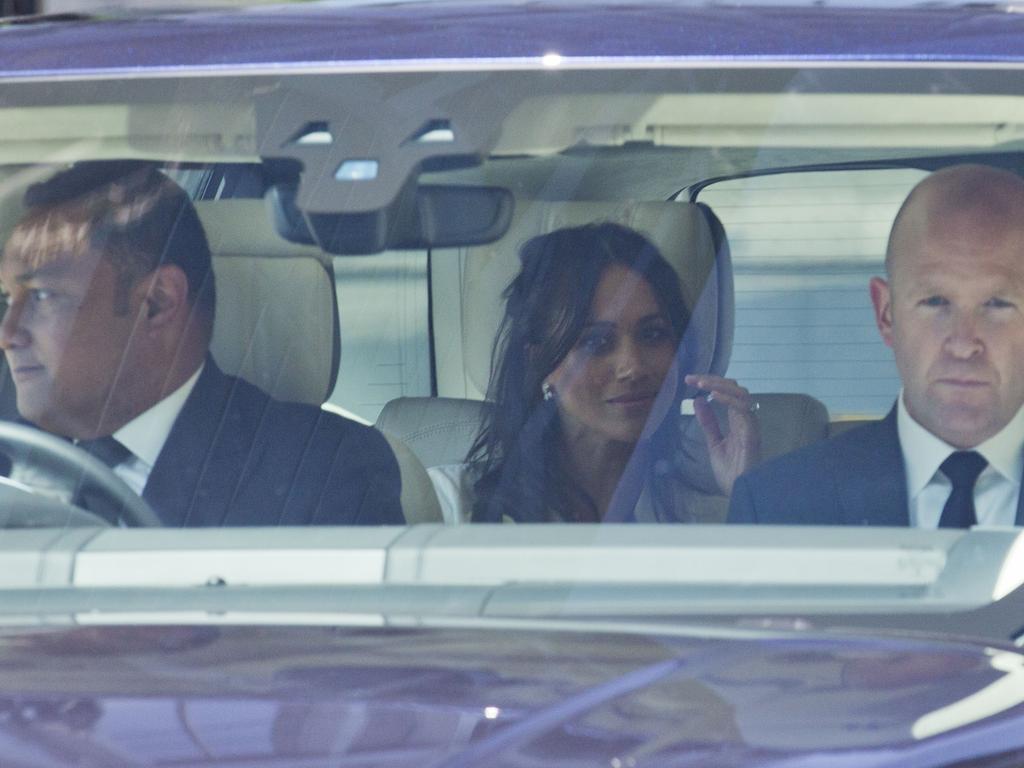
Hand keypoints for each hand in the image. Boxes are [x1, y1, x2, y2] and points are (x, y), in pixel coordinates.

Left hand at [685, 374, 760, 495]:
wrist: (738, 491)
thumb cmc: (731, 471)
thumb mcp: (714, 442)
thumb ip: (708, 423)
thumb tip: (697, 401)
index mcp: (737, 420)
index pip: (726, 392)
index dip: (710, 383)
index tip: (690, 379)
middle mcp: (745, 418)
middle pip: (734, 388)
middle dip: (713, 379)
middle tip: (691, 378)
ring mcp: (750, 424)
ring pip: (740, 394)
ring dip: (720, 385)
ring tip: (701, 384)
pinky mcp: (752, 432)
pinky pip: (743, 409)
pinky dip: (729, 399)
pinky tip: (713, 396)